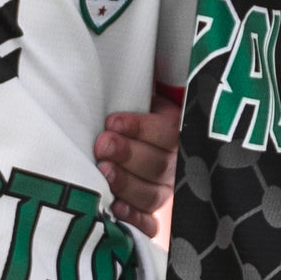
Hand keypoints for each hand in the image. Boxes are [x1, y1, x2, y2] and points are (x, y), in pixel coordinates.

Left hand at [96, 99, 180, 236]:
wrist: (135, 131)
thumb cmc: (131, 107)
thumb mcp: (139, 91)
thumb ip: (134, 86)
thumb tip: (115, 56)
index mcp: (179, 129)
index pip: (167, 133)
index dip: (141, 128)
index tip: (113, 121)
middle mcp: (177, 162)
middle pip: (159, 165)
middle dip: (128, 155)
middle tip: (102, 145)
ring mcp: (165, 189)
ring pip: (152, 194)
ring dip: (125, 184)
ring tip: (101, 171)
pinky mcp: (151, 211)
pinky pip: (149, 222)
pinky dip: (134, 219)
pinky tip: (115, 211)